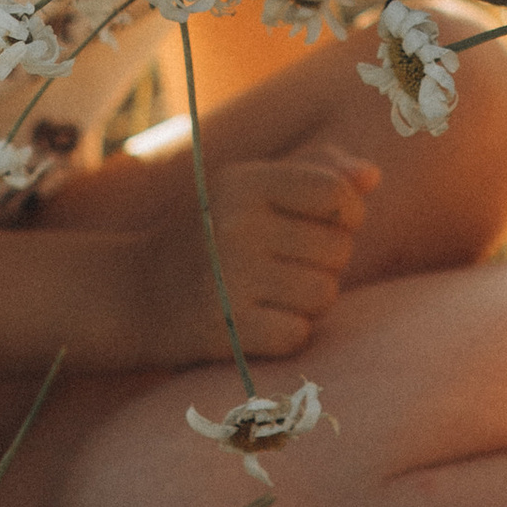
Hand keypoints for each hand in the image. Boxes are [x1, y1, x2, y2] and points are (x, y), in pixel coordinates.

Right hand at [141, 142, 378, 368]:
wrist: (135, 293)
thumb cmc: (209, 233)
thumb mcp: (249, 187)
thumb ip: (316, 173)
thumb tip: (372, 176)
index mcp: (245, 183)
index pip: (337, 194)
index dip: (348, 213)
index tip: (328, 224)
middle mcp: (236, 226)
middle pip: (338, 249)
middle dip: (325, 260)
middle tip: (286, 264)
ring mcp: (230, 280)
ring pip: (324, 294)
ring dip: (310, 300)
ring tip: (274, 293)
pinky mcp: (226, 330)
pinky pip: (299, 334)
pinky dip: (289, 333)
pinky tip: (259, 322)